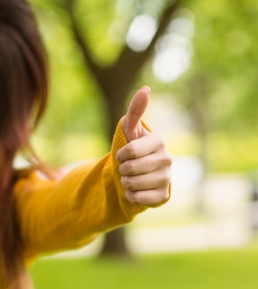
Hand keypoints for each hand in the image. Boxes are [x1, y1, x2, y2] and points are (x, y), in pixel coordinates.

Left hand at [116, 86, 171, 205]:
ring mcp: (167, 178)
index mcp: (158, 142)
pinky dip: (131, 195)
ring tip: (130, 177)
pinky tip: (135, 189)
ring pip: (134, 184)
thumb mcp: (129, 128)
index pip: (130, 151)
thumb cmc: (130, 147)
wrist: (134, 173)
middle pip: (131, 168)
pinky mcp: (164, 196)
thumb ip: (135, 110)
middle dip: (121, 169)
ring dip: (125, 182)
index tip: (122, 154)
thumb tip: (145, 89)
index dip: (120, 154)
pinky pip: (140, 199)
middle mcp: (167, 160)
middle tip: (126, 167)